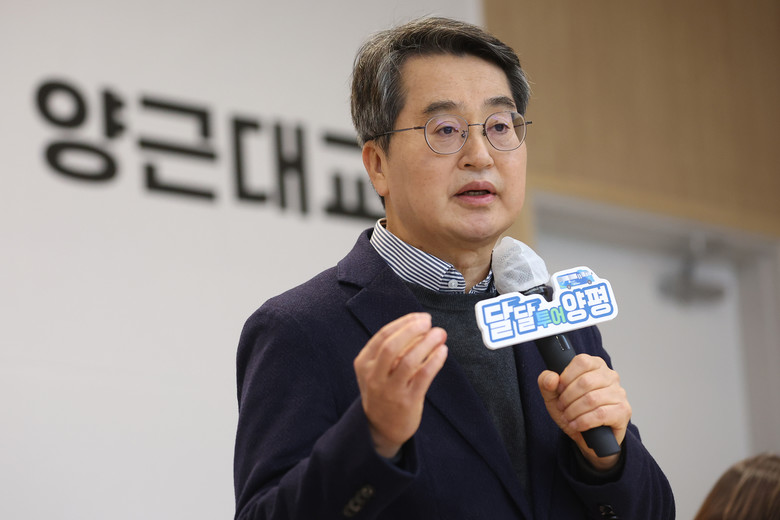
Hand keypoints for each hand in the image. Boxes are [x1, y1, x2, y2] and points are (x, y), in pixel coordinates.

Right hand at [354, 313, 447, 457]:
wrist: (380, 428)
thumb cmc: (383, 390)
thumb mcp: (376, 370)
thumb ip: (392, 349)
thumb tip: (422, 325)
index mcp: (364, 363)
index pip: (383, 335)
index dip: (404, 323)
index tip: (421, 317)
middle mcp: (374, 376)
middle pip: (392, 346)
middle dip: (412, 329)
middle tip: (429, 322)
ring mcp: (390, 390)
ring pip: (408, 360)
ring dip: (427, 343)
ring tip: (440, 334)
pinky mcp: (407, 402)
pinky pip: (422, 377)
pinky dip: (434, 361)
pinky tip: (443, 352)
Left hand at [537, 353, 631, 469]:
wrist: (589, 438)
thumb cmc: (573, 410)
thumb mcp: (554, 396)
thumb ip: (546, 383)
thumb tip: (551, 377)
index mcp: (595, 365)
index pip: (582, 361)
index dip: (566, 376)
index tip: (559, 389)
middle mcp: (610, 376)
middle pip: (585, 382)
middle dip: (567, 397)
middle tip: (562, 407)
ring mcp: (619, 393)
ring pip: (592, 399)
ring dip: (574, 411)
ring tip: (568, 417)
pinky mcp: (623, 411)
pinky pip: (601, 414)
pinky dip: (583, 421)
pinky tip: (576, 425)